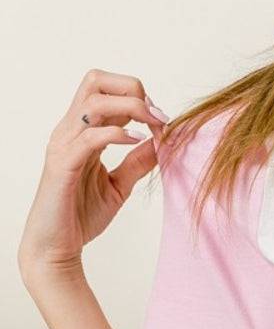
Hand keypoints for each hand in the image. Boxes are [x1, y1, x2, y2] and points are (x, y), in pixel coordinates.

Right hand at [18, 68, 166, 286]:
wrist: (55, 248)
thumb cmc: (80, 216)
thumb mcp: (119, 185)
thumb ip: (138, 162)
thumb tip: (162, 143)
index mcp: (81, 131)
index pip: (106, 88)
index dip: (139, 95)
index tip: (162, 120)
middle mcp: (69, 131)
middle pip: (96, 81)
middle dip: (133, 89)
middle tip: (157, 117)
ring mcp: (63, 145)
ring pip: (93, 102)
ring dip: (131, 108)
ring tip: (152, 128)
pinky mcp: (62, 166)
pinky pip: (88, 137)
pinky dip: (116, 134)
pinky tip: (135, 142)